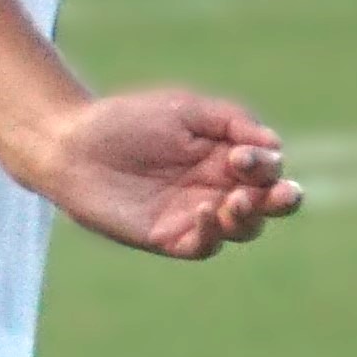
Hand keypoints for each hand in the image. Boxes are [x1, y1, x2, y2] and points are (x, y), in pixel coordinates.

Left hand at [24, 87, 298, 260]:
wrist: (73, 145)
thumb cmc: (128, 121)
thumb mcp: (187, 110)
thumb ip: (233, 121)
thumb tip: (275, 145)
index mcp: (226, 156)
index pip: (267, 168)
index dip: (266, 165)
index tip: (244, 154)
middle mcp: (216, 187)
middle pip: (268, 204)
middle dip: (283, 200)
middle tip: (282, 194)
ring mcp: (194, 215)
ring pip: (243, 229)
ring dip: (249, 217)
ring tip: (236, 200)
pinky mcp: (167, 237)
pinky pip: (203, 246)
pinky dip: (211, 232)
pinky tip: (204, 210)